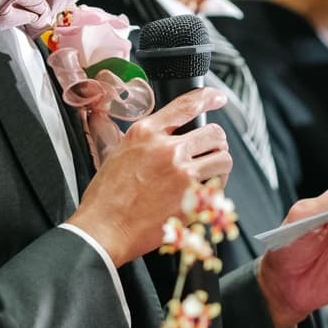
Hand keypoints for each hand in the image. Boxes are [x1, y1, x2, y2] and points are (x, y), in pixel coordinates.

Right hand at [68, 88, 231, 265]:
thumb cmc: (105, 198)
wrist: (104, 229)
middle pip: (214, 133)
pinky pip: (218, 188)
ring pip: (223, 160)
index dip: (208, 98)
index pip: (186, 105)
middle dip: (215, 142)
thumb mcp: (113, 153)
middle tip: (208, 152)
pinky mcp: (192, 199)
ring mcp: (182, 175)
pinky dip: (213, 192)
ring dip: (219, 167)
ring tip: (207, 175)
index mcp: (145, 133)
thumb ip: (136, 139)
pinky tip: (198, 196)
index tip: (217, 99)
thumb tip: (134, 126)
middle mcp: (167, 150)